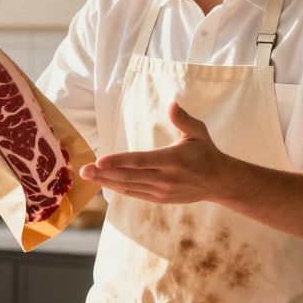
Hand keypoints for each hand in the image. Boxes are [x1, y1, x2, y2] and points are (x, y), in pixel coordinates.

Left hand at [79, 102, 228, 203]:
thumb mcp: (199, 132)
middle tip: (84, 169)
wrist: (218, 182)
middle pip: (129, 177)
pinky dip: (118, 188)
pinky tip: (105, 182)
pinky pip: (135, 194)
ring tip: (88, 175)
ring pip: (129, 187)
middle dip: (104, 173)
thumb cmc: (206, 152)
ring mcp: (161, 191)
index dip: (119, 161)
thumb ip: (183, 119)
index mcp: (173, 160)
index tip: (100, 160)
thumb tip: (172, 103)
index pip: (140, 161)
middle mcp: (165, 178)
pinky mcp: (160, 199)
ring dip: (107, 181)